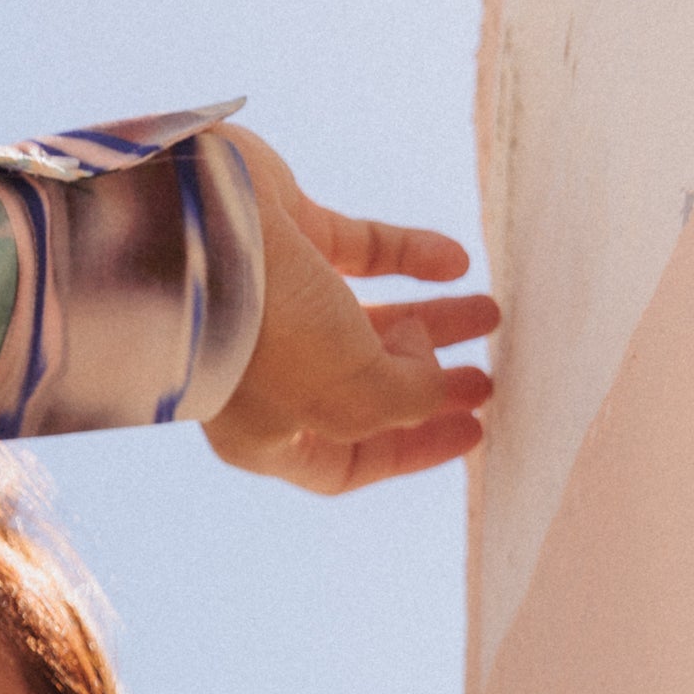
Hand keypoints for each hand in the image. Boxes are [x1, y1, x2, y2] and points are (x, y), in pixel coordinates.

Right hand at [204, 125, 496, 493]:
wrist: (202, 231)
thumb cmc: (271, 333)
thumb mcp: (354, 395)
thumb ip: (409, 399)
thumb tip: (438, 374)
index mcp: (271, 436)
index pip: (351, 462)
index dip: (416, 450)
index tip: (475, 430)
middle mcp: (273, 377)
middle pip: (368, 392)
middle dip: (430, 386)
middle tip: (487, 378)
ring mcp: (282, 303)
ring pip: (371, 320)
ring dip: (432, 319)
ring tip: (491, 312)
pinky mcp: (291, 237)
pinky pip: (364, 250)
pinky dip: (410, 255)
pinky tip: (455, 260)